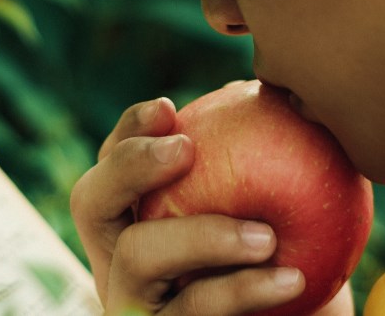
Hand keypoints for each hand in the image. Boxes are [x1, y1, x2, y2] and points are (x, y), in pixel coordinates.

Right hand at [71, 97, 308, 314]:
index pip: (112, 162)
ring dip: (200, 235)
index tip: (170, 108)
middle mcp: (120, 258)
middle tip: (185, 149)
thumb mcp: (283, 203)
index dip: (129, 131)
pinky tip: (290, 278)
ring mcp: (135, 304)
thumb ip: (268, 153)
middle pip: (90, 202)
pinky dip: (239, 290)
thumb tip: (276, 90)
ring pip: (137, 257)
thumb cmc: (294, 261)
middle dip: (129, 166)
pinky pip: (192, 310)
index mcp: (136, 217)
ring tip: (266, 236)